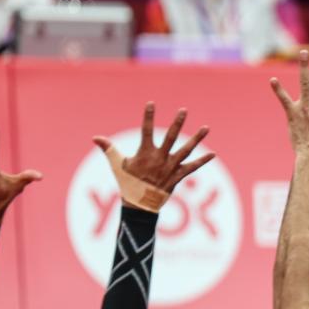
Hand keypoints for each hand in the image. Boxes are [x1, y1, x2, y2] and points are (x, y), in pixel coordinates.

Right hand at [93, 103, 213, 193]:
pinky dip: (202, 161)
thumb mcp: (117, 165)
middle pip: (171, 137)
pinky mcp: (178, 176)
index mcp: (145, 153)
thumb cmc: (127, 183)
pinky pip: (192, 167)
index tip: (151, 103)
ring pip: (186, 150)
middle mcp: (160, 158)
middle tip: (184, 110)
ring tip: (206, 128)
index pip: (146, 130)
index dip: (148, 116)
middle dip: (177, 123)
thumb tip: (95, 138)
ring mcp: (170, 167)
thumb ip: (108, 149)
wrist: (140, 205)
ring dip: (197, 139)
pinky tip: (213, 154)